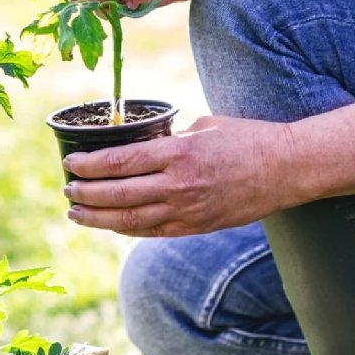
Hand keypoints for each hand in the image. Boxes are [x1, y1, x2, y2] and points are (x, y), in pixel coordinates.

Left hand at [62, 116, 300, 236]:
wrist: (286, 169)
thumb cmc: (245, 139)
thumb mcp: (202, 124)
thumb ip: (169, 135)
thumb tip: (137, 139)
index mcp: (178, 152)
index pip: (120, 162)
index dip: (89, 166)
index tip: (70, 164)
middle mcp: (178, 185)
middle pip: (117, 194)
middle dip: (85, 193)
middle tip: (67, 190)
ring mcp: (187, 210)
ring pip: (129, 219)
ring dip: (97, 217)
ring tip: (76, 212)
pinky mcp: (195, 226)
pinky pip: (151, 230)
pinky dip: (125, 228)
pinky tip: (109, 223)